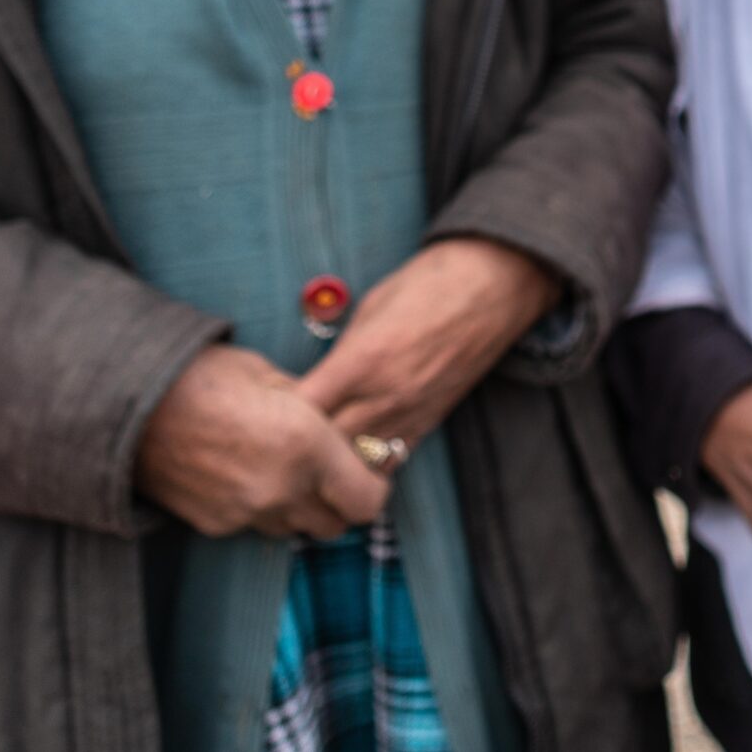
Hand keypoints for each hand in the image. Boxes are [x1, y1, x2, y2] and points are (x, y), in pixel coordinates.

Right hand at [137, 344, 389, 539]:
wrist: (131, 402)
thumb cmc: (207, 377)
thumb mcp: (276, 379)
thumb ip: (316, 413)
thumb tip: (339, 431)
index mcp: (306, 447)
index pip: (367, 500)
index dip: (373, 486)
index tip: (368, 469)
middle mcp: (281, 490)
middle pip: (336, 525)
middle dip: (341, 501)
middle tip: (333, 472)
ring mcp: (246, 513)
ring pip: (295, 528)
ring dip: (301, 507)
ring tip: (286, 469)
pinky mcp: (216, 525)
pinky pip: (256, 526)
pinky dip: (263, 509)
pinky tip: (248, 474)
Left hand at [294, 237, 560, 451]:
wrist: (496, 286)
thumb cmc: (430, 284)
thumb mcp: (371, 308)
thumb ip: (342, 352)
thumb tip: (316, 381)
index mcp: (363, 361)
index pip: (302, 409)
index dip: (271, 417)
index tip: (255, 416)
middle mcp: (385, 396)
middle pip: (322, 448)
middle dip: (294, 451)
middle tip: (271, 449)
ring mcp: (410, 414)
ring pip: (355, 466)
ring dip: (328, 467)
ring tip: (303, 466)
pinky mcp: (430, 422)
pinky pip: (389, 462)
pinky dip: (364, 466)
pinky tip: (346, 464)